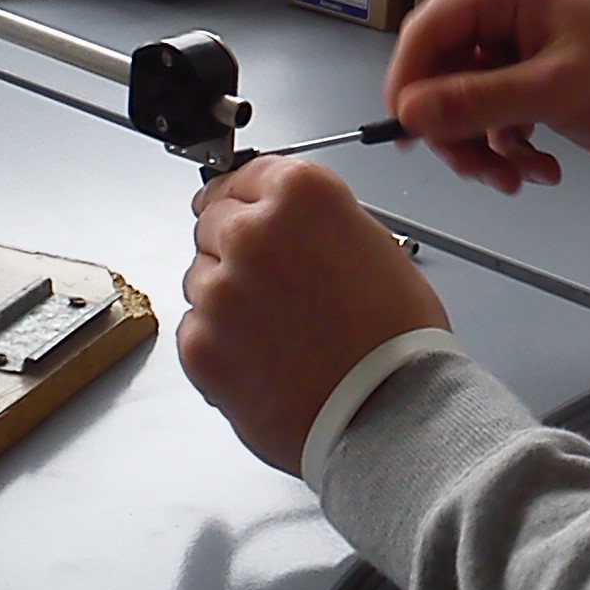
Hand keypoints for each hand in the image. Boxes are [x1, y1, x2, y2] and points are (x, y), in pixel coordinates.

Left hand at [178, 154, 448, 476]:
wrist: (387, 414)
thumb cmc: (394, 341)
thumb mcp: (372, 244)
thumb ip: (314, 221)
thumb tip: (284, 223)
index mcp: (300, 195)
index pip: (247, 175)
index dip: (250, 198)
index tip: (248, 209)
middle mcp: (251, 233)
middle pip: (215, 221)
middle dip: (237, 247)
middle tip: (274, 283)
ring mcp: (218, 289)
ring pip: (201, 276)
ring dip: (227, 295)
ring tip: (278, 328)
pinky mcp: (199, 344)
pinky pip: (195, 327)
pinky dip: (218, 341)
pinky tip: (263, 356)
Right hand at [384, 0, 589, 192]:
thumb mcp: (553, 91)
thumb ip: (475, 102)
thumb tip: (407, 115)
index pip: (426, 32)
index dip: (408, 85)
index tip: (405, 136)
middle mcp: (499, 9)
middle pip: (438, 74)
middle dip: (454, 129)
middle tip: (478, 172)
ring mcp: (512, 46)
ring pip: (460, 104)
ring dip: (481, 148)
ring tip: (516, 179)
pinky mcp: (527, 79)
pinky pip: (489, 118)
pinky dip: (507, 149)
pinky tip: (540, 170)